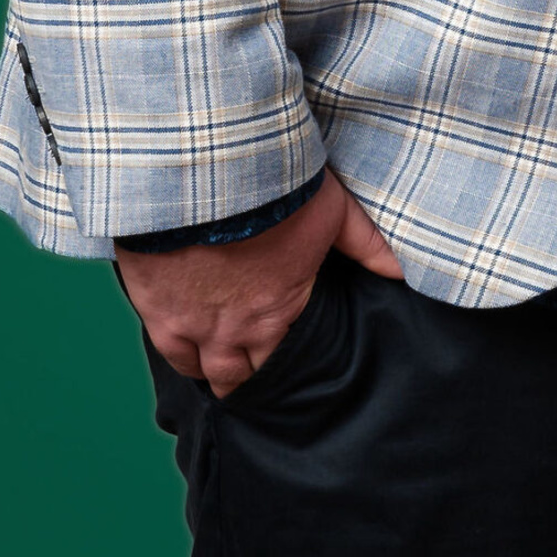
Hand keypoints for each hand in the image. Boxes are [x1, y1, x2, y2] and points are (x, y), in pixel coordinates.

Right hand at [116, 168, 403, 396]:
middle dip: (249, 378)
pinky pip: (167, 353)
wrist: (202, 173)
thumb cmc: (272, 188)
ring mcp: (189, 323)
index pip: (283, 361)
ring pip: (202, 370)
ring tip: (223, 378)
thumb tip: (401, 271)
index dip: (287, 368)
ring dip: (214, 372)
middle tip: (256, 383)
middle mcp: (233, 329)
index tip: (290, 370)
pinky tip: (187, 359)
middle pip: (240, 375)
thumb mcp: (333, 210)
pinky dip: (180, 358)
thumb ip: (367, 244)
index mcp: (277, 310)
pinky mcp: (154, 308)